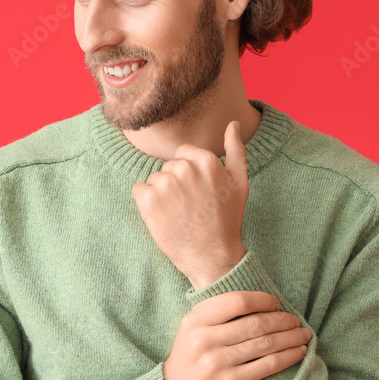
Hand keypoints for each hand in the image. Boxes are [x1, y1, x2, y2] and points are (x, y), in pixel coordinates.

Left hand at [132, 120, 248, 289]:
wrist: (211, 256)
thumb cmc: (226, 220)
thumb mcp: (239, 183)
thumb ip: (236, 150)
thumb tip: (232, 124)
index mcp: (206, 160)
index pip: (184, 153)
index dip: (189, 174)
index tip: (197, 192)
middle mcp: (184, 168)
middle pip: (169, 166)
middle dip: (175, 183)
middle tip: (189, 206)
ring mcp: (164, 183)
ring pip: (154, 178)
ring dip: (161, 194)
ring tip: (178, 213)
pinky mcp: (147, 199)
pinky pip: (139, 190)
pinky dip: (146, 202)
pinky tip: (162, 216)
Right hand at [162, 291, 310, 379]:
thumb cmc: (190, 359)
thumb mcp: (192, 330)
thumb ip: (216, 315)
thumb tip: (260, 304)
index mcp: (195, 320)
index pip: (237, 301)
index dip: (263, 300)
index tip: (276, 304)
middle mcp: (205, 339)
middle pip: (256, 323)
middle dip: (282, 320)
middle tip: (295, 321)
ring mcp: (219, 362)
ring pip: (266, 344)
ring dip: (290, 338)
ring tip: (303, 335)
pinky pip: (269, 365)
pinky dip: (289, 357)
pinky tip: (299, 353)